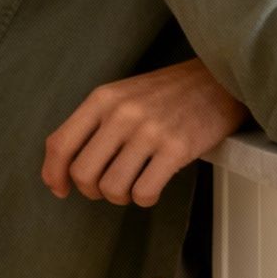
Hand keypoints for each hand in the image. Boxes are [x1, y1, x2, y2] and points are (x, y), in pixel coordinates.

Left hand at [42, 58, 248, 205]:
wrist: (223, 79)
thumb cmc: (172, 92)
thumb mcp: (125, 95)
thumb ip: (94, 124)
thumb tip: (62, 171)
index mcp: (104, 98)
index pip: (60, 144)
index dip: (53, 175)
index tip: (61, 189)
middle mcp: (122, 113)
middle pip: (83, 173)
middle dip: (92, 190)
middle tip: (108, 187)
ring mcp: (150, 130)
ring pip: (112, 187)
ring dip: (119, 197)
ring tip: (133, 187)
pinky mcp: (177, 148)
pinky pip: (144, 191)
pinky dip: (144, 199)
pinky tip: (152, 189)